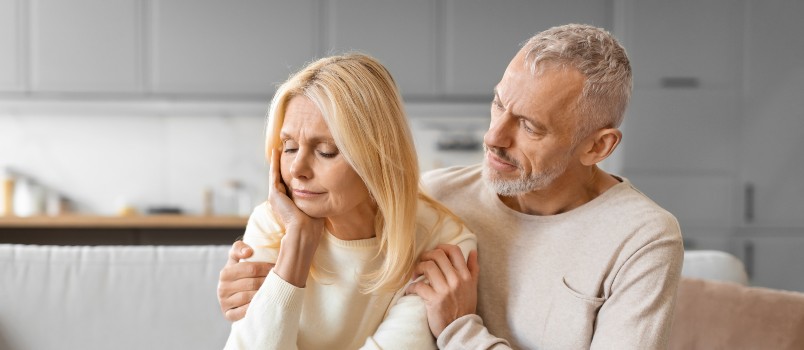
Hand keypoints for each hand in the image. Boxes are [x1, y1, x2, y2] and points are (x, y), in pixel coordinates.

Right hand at [217, 240, 273, 321]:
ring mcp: (224, 302)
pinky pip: (243, 312)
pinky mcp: (228, 314)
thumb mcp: (236, 258)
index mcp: (225, 273)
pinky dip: (254, 308)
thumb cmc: (239, 271)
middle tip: (280, 279)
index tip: (276, 267)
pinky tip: (263, 303)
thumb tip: (249, 251)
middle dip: (268, 281)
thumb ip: (239, 248)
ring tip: (275, 290)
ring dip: (264, 294)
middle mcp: (222, 288)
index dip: (266, 268)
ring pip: (249, 297)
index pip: (251, 269)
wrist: (232, 292)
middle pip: (252, 283)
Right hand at [268, 149, 323, 286]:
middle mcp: (281, 199)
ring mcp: (276, 196)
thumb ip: (319, 197)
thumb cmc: (314, 224)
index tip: (299, 160)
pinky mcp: (274, 195)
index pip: (291, 182)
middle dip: (284, 163)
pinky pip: (274, 174)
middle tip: (285, 148)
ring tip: (279, 147)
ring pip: (276, 173)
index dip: (294, 171)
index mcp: (290, 201)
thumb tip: (331, 189)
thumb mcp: (317, 205)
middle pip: (282, 176)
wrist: (304, 232)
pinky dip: (274, 162)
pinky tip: (276, 151)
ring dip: (277, 160)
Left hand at [406, 244, 479, 336]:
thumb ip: (473, 268)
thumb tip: (473, 251)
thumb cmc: (465, 307)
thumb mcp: (472, 286)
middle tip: (421, 263)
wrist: (460, 329)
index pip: (454, 251)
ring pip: (428, 267)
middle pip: (438, 255)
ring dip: (417, 268)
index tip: (434, 253)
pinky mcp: (434, 300)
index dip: (441, 247)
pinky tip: (411, 290)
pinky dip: (411, 287)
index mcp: (465, 275)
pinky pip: (419, 286)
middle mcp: (456, 280)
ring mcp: (445, 290)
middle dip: (425, 256)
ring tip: (415, 275)